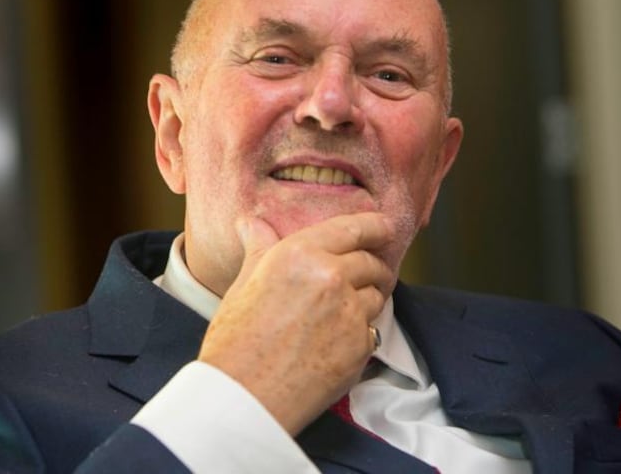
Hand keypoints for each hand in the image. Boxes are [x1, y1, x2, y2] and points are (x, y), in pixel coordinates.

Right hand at [197, 212, 395, 435]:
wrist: (243, 397)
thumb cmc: (235, 342)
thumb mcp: (244, 285)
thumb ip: (260, 249)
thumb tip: (252, 223)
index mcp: (300, 253)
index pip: (353, 228)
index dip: (375, 225)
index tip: (385, 227)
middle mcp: (330, 276)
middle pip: (371, 263)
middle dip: (373, 266)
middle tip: (367, 274)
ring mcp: (350, 312)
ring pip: (376, 296)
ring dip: (368, 299)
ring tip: (343, 313)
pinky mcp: (361, 346)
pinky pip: (372, 331)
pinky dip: (361, 333)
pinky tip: (336, 342)